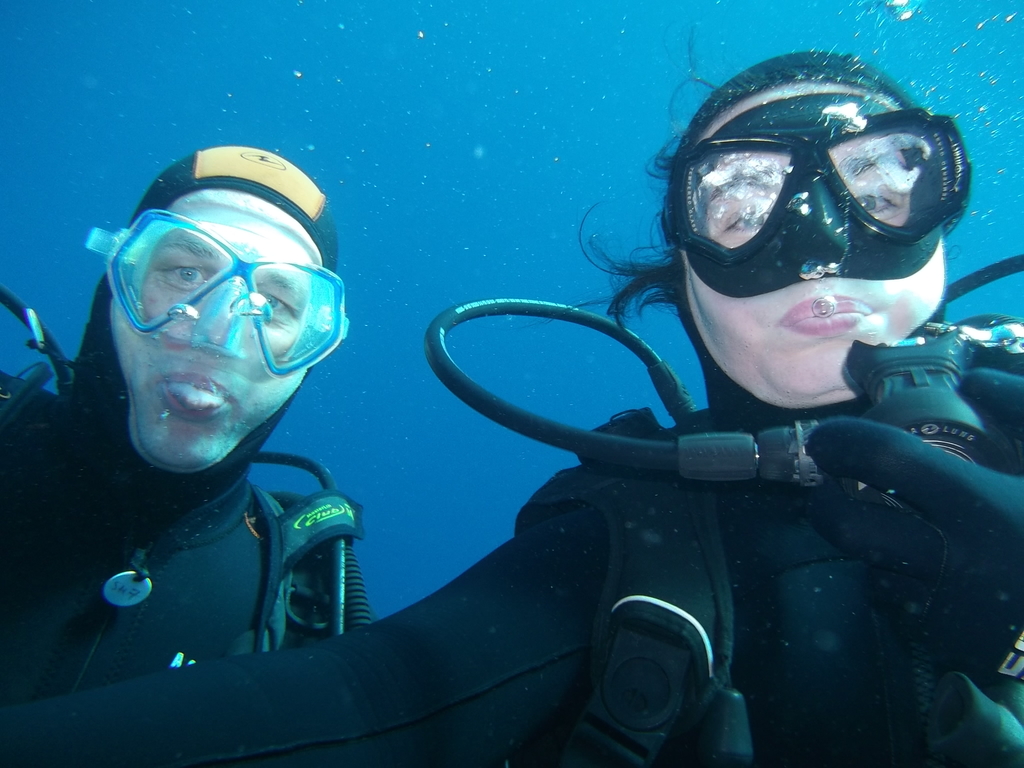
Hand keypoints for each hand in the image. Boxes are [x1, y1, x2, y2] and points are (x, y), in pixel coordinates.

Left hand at [804, 368, 1023, 681]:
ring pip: (874, 572)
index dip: (845, 443)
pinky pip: (906, 610)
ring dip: (870, 548)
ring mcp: (952, 610)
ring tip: (886, 527)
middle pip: (852, 529)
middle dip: (825, 504)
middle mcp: (955, 561)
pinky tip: (927, 569)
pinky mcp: (958, 646)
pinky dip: (905, 586)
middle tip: (827, 487)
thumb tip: (976, 384)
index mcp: (982, 506)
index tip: (826, 437)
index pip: (886, 463)